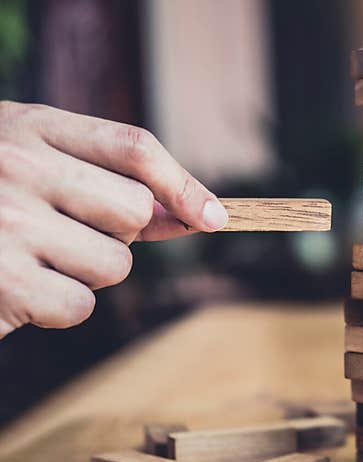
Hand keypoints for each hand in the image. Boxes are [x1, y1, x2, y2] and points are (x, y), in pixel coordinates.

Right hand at [0, 101, 227, 337]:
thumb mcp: (30, 163)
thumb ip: (103, 181)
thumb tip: (191, 215)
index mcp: (29, 128)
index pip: (132, 148)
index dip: (183, 184)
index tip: (215, 218)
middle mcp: (18, 168)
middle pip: (135, 211)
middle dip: (121, 233)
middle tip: (74, 232)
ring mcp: (7, 224)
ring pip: (115, 264)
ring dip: (91, 272)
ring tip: (39, 258)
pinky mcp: (1, 281)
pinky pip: (80, 304)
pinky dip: (61, 305)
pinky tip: (22, 287)